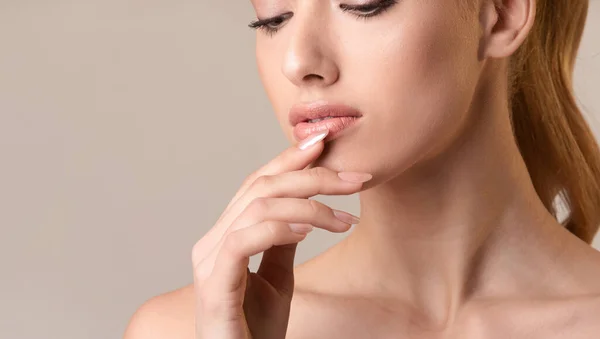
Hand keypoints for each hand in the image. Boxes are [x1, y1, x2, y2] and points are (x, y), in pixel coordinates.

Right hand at [192, 130, 372, 338]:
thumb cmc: (256, 328)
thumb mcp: (278, 277)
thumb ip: (283, 241)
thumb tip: (302, 213)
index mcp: (226, 234)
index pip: (258, 183)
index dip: (289, 159)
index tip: (324, 142)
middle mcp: (213, 241)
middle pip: (261, 187)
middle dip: (312, 176)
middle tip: (355, 178)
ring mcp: (210, 261)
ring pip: (257, 207)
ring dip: (308, 207)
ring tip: (345, 219)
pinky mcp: (215, 284)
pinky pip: (244, 240)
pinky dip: (279, 228)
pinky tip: (308, 231)